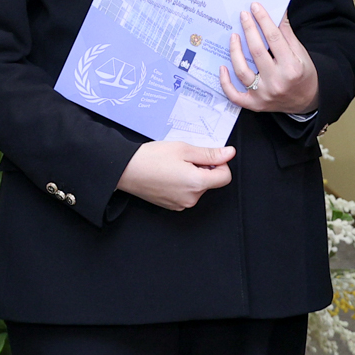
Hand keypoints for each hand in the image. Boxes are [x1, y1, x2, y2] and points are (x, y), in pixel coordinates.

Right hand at [116, 141, 235, 210]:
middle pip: (211, 182)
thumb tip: (229, 153)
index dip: (220, 163)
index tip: (207, 156)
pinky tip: (169, 174)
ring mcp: (181, 204)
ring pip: (198, 187)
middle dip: (203, 168)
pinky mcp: (173, 206)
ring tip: (174, 166)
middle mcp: (191, 198)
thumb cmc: (151, 158)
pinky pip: (187, 194)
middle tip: (184, 158)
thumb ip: (209, 153)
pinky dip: (183, 183)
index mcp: (197, 183)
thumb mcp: (183, 149)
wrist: (126, 170)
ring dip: (193, 176)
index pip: (225, 177)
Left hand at [218, 5, 318, 114]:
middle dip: (248, 30)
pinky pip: (234, 95)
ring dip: (235, 51)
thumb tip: (278, 12)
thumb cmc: (303, 74)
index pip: (274, 38)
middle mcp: (277, 82)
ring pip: (242, 71)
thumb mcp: (301, 53)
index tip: (255, 7)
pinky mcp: (255, 104)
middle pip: (257, 51)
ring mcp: (264, 95)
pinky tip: (222, 67)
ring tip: (233, 36)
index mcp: (292, 67)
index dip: (263, 20)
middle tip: (243, 15)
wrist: (307, 101)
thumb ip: (287, 34)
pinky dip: (225, 82)